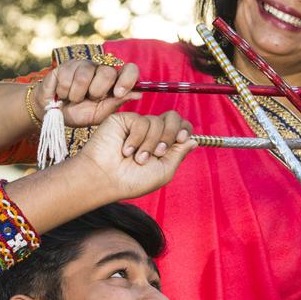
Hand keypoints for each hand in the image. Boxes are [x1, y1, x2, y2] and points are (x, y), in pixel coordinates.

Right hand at [32, 60, 141, 127]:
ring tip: (74, 99)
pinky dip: (63, 92)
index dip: (127, 79)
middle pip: (107, 72)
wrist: (54, 115)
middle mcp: (100, 69)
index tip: (119, 93)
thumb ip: (117, 102)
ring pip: (84, 76)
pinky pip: (66, 78)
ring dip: (77, 95)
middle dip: (97, 91)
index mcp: (113, 81)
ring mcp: (82, 65)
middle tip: (90, 99)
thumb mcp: (101, 113)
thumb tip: (139, 94)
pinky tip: (62, 95)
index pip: (129, 69)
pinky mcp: (64, 66)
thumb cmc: (81, 113)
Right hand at [75, 110, 196, 200]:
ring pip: (157, 122)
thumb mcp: (164, 171)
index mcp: (163, 145)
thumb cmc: (132, 181)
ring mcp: (138, 125)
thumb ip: (179, 154)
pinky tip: (126, 150)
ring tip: (138, 158)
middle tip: (159, 151)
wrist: (106, 179)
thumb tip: (194, 140)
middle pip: (173, 118)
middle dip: (170, 135)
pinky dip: (137, 138)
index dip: (184, 130)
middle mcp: (152, 133)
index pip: (181, 128)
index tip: (181, 140)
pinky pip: (141, 121)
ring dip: (150, 143)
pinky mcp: (124, 120)